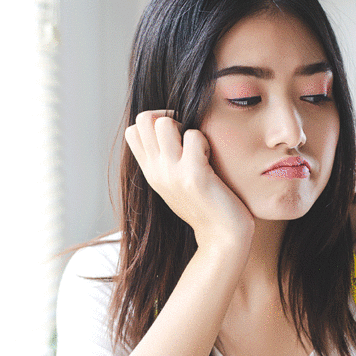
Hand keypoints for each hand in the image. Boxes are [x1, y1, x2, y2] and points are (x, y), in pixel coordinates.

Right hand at [124, 111, 252, 250]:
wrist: (222, 238)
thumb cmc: (207, 207)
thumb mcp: (176, 183)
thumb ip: (167, 160)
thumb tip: (167, 128)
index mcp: (151, 172)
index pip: (133, 131)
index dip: (155, 123)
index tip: (176, 136)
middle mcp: (156, 172)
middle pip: (144, 120)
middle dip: (168, 117)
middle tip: (187, 137)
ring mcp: (172, 173)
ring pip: (163, 122)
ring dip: (186, 126)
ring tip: (199, 148)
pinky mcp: (194, 175)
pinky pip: (194, 135)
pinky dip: (205, 140)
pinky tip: (212, 159)